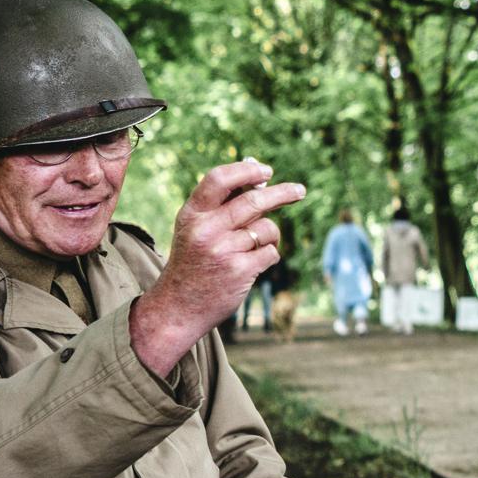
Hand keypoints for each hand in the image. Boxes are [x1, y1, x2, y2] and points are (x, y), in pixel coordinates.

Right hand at [132, 160, 305, 374]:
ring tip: (254, 248)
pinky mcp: (240, 270)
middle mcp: (205, 229)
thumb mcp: (195, 230)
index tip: (266, 171)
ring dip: (270, 236)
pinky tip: (253, 265)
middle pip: (254, 200)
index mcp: (191, 214)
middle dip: (282, 193)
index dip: (246, 170)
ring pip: (267, 228)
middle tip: (299, 191)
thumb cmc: (193, 264)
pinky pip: (270, 252)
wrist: (178, 308)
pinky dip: (269, 255)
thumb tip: (262, 180)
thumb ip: (222, 206)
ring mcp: (223, 250)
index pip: (219, 179)